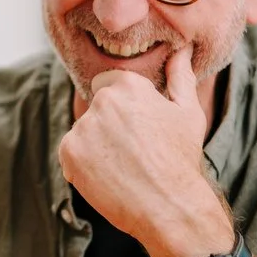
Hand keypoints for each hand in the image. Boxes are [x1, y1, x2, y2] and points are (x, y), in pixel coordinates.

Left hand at [57, 47, 231, 256]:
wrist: (169, 206)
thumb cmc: (181, 158)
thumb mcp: (188, 113)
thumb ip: (180, 77)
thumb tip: (180, 51)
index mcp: (128, 84)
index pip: (108, 84)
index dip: (123, 107)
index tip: (138, 128)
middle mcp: (102, 101)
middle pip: (96, 110)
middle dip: (109, 126)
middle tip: (133, 151)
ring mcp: (83, 127)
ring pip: (83, 132)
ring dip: (96, 146)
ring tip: (123, 166)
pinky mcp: (69, 153)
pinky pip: (71, 153)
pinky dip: (83, 165)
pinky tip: (108, 176)